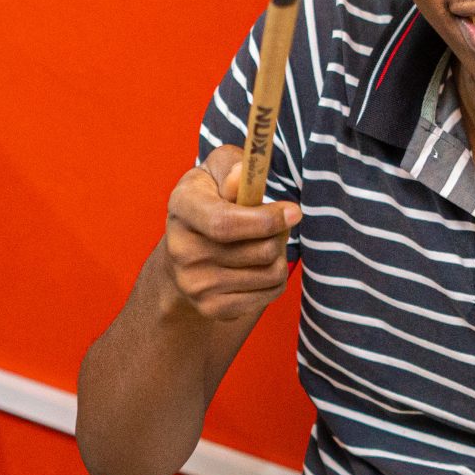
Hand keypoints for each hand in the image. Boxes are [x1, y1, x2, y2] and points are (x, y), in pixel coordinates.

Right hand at [159, 147, 302, 323]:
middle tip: (278, 224)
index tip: (293, 212)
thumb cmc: (211, 199)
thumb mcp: (217, 171)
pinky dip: (274, 279)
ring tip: (266, 243)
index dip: (266, 220)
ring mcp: (194, 283)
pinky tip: (259, 266)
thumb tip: (242, 174)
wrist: (185, 249)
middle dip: (281, 234)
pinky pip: (268, 295)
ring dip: (280, 255)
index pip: (225, 223)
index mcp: (181, 207)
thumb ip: (232, 166)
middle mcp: (181, 250)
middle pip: (260, 251)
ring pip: (270, 274)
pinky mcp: (210, 308)